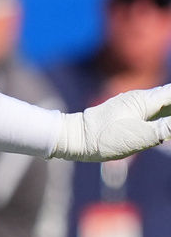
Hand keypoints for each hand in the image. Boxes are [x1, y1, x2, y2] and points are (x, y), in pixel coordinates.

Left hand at [52, 84, 170, 160]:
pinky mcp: (125, 114)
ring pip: (161, 104)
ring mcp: (131, 105)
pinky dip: (163, 115)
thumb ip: (168, 127)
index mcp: (145, 100)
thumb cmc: (106, 138)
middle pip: (170, 97)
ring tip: (167, 127)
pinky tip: (164, 123)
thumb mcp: (142, 136)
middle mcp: (140, 98)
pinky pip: (151, 111)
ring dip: (170, 110)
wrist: (75, 139)